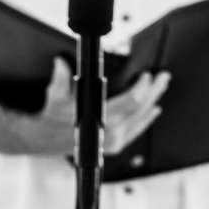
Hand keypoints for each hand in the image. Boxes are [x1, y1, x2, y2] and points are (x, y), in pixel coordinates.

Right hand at [23, 61, 169, 156]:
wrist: (45, 138)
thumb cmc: (52, 116)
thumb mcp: (55, 94)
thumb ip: (60, 77)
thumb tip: (61, 63)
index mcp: (99, 120)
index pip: (131, 101)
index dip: (143, 87)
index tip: (147, 75)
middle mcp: (109, 133)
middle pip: (141, 110)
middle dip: (154, 91)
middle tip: (163, 78)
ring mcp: (113, 141)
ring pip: (141, 121)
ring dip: (152, 103)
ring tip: (161, 89)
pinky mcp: (114, 145)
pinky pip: (136, 131)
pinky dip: (146, 120)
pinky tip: (152, 111)